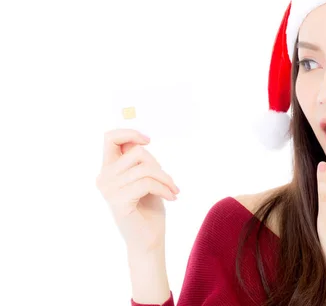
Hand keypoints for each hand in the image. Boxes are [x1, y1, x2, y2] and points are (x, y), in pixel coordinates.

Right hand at [96, 129, 179, 253]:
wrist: (149, 241)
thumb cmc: (148, 208)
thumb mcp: (145, 178)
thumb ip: (139, 160)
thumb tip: (141, 140)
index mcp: (108, 170)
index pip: (110, 138)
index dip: (130, 133)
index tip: (148, 141)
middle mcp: (103, 178)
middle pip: (136, 152)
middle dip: (158, 165)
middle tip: (170, 181)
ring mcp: (109, 190)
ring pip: (145, 168)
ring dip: (166, 179)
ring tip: (173, 190)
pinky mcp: (118, 201)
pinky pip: (147, 183)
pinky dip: (164, 188)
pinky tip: (172, 198)